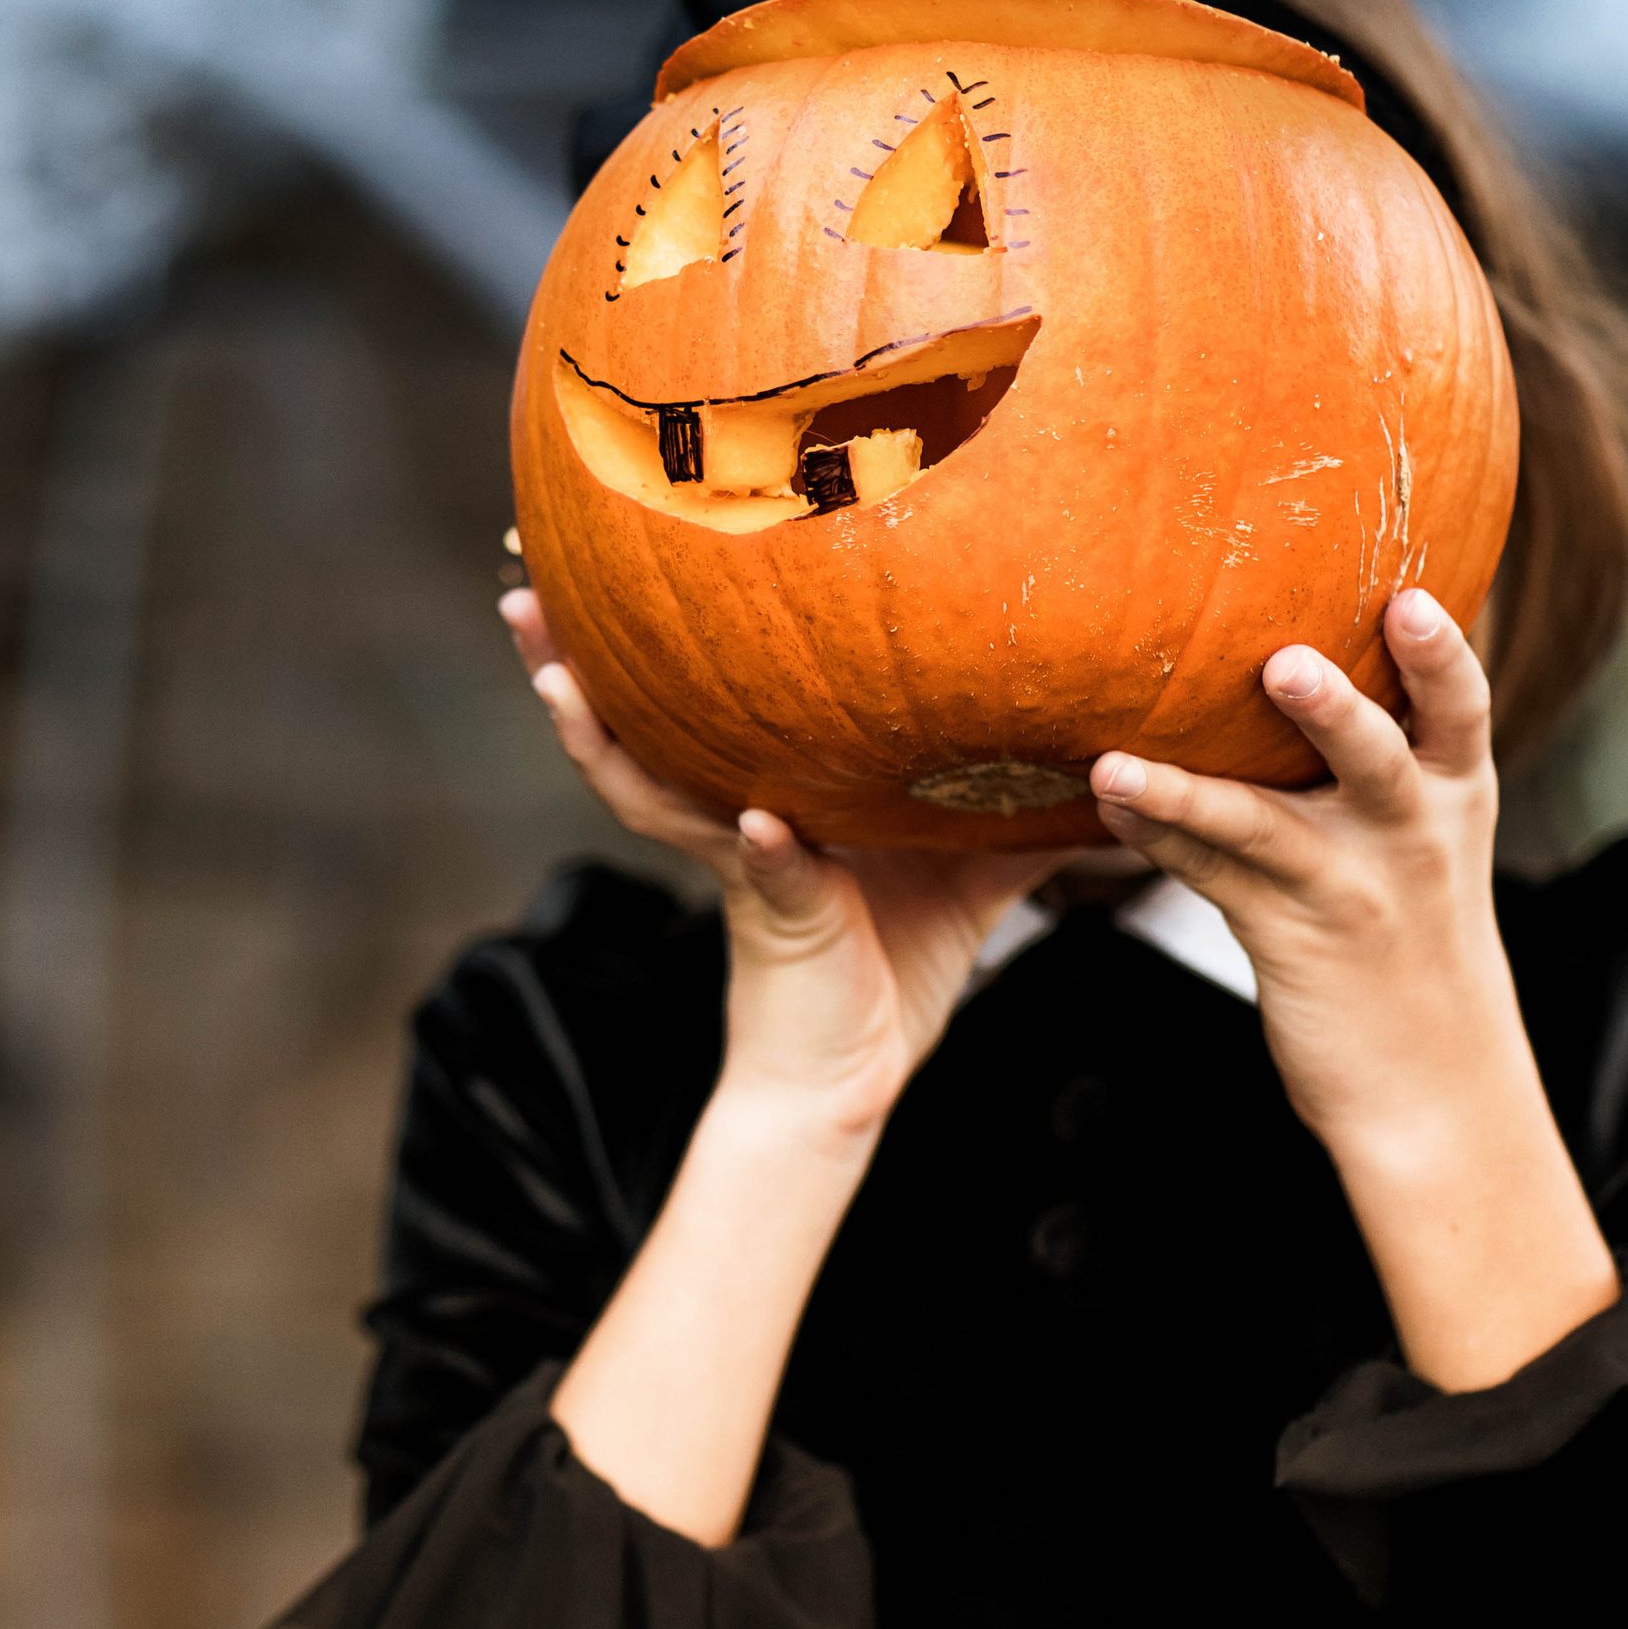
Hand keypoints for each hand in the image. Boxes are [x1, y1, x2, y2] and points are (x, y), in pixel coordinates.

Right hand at [504, 588, 1064, 1144]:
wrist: (859, 1075)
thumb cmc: (895, 966)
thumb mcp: (968, 865)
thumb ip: (1019, 802)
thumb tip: (1104, 744)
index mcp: (766, 790)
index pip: (698, 698)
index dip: (655, 636)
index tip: (618, 553)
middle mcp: (735, 814)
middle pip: (636, 725)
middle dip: (576, 661)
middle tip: (523, 592)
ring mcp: (745, 862)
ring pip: (652, 788)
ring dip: (599, 736)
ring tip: (555, 677)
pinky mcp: (777, 919)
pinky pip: (764, 872)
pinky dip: (762, 847)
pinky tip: (757, 820)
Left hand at [1088, 589, 1618, 1390]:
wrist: (1435, 1087)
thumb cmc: (1413, 940)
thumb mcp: (1425, 842)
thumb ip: (1387, 758)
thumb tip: (1303, 651)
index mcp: (1456, 796)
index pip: (1463, 709)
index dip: (1442, 652)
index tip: (1411, 593)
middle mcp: (1413, 837)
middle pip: (1383, 757)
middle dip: (1337, 707)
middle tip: (1283, 660)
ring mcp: (1350, 892)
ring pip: (1271, 827)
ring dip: (1192, 789)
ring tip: (1122, 763)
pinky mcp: (1291, 940)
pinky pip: (1211, 880)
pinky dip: (1156, 836)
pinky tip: (1105, 801)